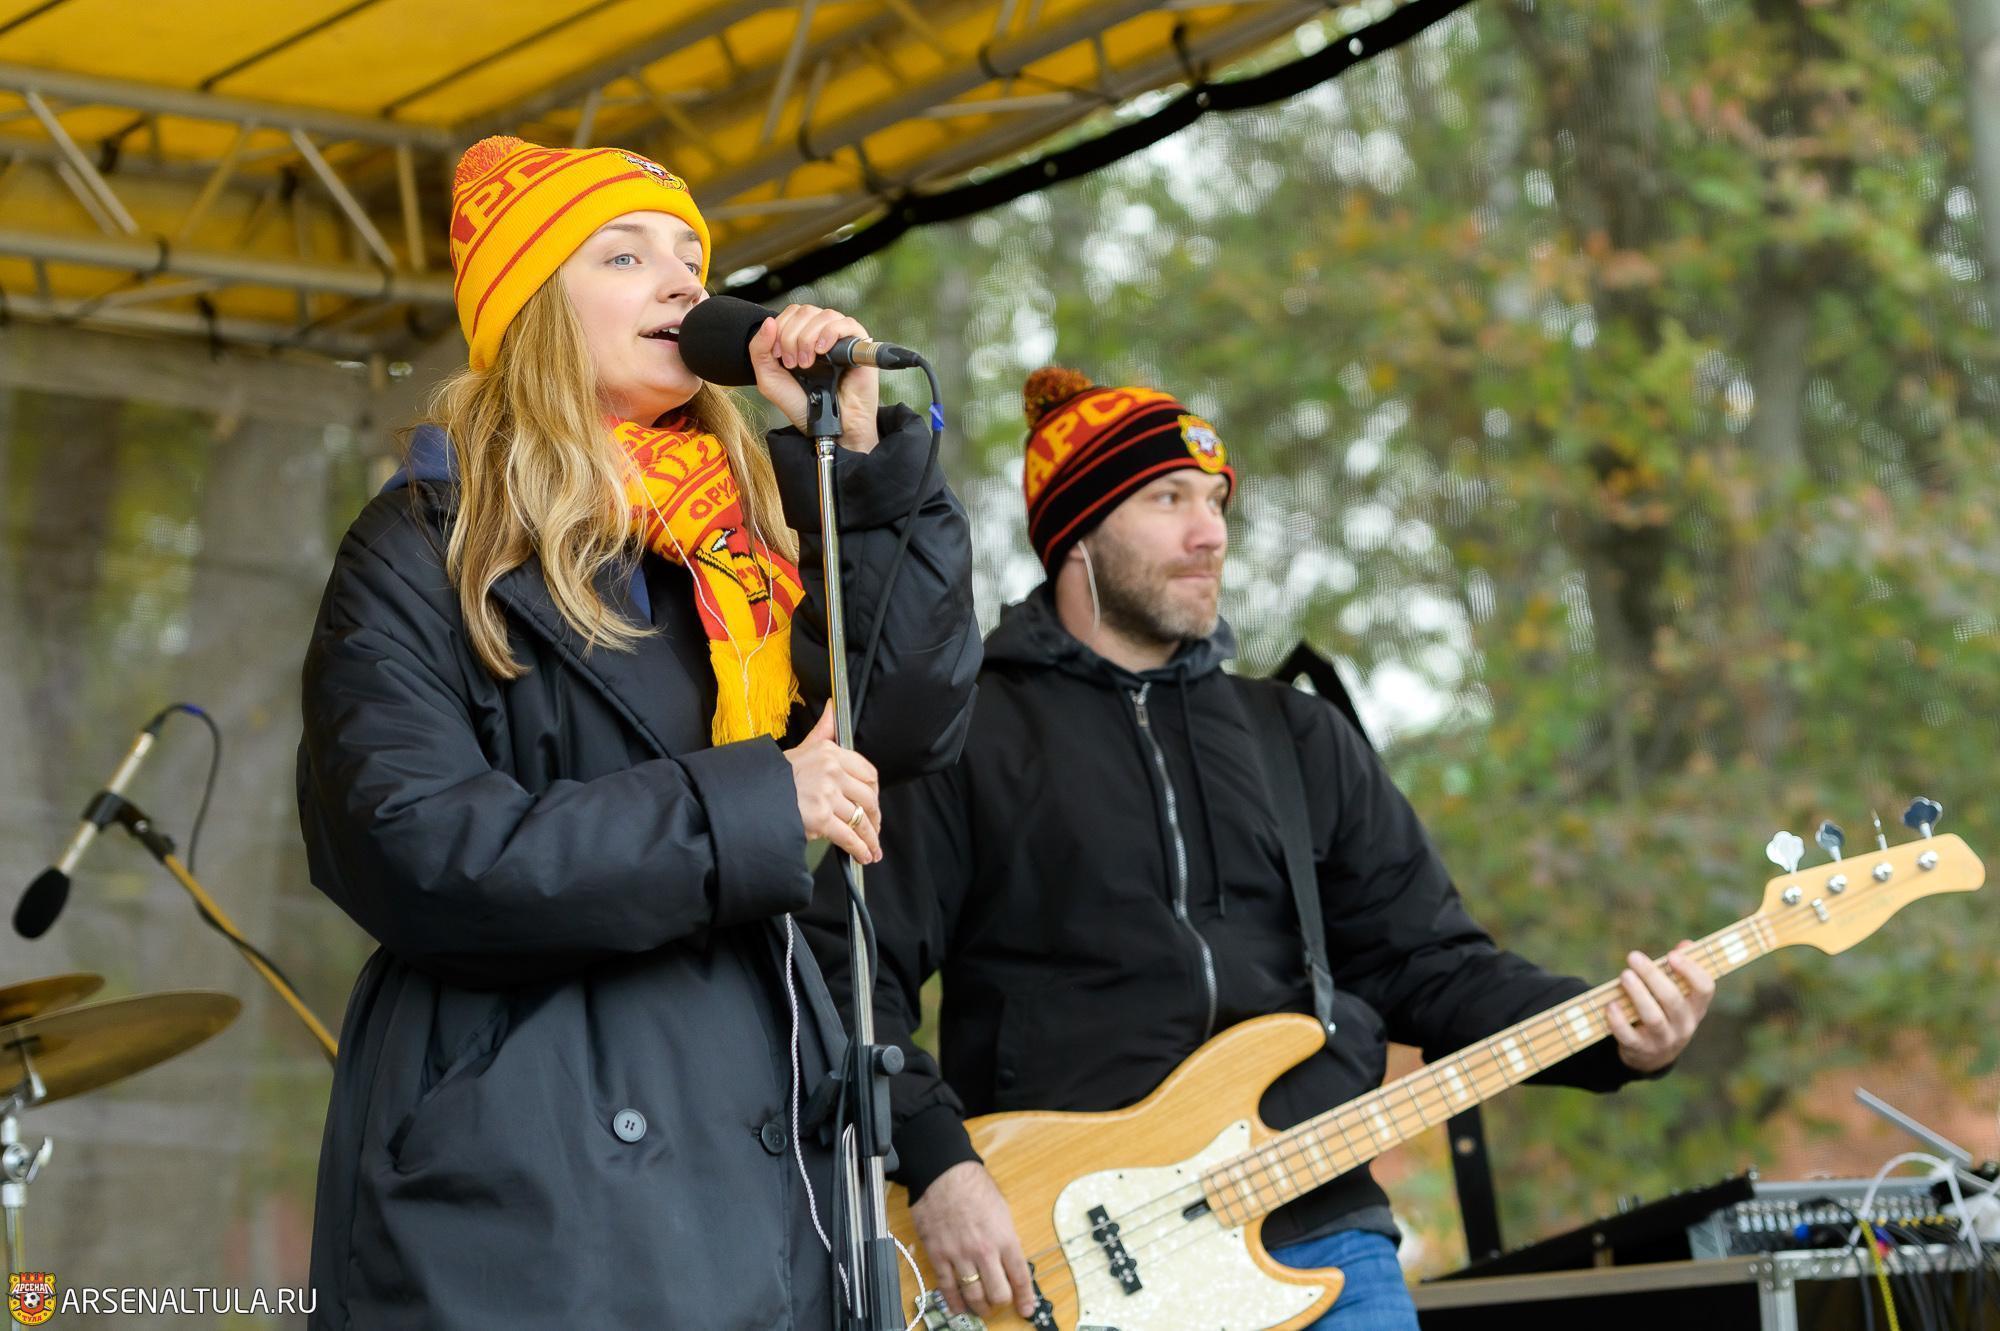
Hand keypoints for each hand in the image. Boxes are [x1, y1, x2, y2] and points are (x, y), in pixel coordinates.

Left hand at [747, 304, 880, 451]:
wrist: (829, 427)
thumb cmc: (804, 406)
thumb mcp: (769, 379)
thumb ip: (759, 350)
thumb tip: (769, 321)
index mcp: (802, 337)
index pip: (790, 313)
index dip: (780, 329)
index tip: (778, 357)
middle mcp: (821, 334)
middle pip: (804, 311)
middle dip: (791, 336)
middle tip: (793, 364)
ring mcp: (841, 338)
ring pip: (823, 315)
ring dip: (807, 337)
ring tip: (807, 363)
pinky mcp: (860, 345)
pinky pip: (846, 323)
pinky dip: (830, 332)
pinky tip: (822, 350)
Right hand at [783, 703, 880, 862]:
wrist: (753, 794)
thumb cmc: (776, 774)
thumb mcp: (803, 746)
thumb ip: (824, 730)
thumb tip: (834, 706)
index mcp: (830, 752)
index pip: (868, 772)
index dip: (874, 792)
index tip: (874, 803)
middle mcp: (832, 771)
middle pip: (868, 798)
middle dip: (874, 818)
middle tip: (874, 829)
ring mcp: (827, 794)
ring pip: (860, 819)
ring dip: (869, 838)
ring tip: (872, 849)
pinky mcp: (821, 817)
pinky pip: (849, 835)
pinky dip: (859, 848)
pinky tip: (863, 854)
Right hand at [910, 1161, 1037, 1319]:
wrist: (943, 1174)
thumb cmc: (974, 1186)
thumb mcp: (1002, 1210)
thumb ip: (1006, 1238)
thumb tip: (1009, 1260)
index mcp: (1004, 1238)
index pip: (1020, 1277)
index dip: (1025, 1298)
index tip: (1027, 1310)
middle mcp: (984, 1251)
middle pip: (998, 1293)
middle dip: (1001, 1302)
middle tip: (1000, 1302)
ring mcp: (959, 1255)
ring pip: (973, 1295)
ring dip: (979, 1307)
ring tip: (982, 1309)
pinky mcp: (938, 1255)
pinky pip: (947, 1287)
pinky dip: (954, 1302)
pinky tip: (959, 1308)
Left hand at [1608, 941, 1713, 1072]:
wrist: (1653, 1055)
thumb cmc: (1665, 1012)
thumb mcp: (1678, 995)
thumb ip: (1680, 969)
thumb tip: (1686, 944)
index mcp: (1696, 1007)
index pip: (1705, 988)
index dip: (1691, 971)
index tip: (1672, 954)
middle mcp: (1684, 1025)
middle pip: (1673, 1000)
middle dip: (1652, 976)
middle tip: (1633, 956)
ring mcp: (1663, 1040)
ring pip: (1653, 1017)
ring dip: (1637, 994)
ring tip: (1624, 975)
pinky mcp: (1641, 1049)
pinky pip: (1629, 1036)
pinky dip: (1618, 1020)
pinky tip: (1610, 1004)